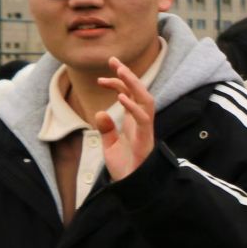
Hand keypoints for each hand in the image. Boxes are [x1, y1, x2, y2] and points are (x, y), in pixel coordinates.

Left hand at [93, 57, 155, 180]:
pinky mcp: (145, 139)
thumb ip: (106, 129)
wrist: (131, 187)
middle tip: (113, 60)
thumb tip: (100, 112)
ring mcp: (145, 130)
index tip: (102, 74)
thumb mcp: (110, 145)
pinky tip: (120, 96)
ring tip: (121, 71)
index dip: (118, 82)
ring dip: (134, 85)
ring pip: (146, 101)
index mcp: (134, 122)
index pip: (129, 95)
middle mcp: (142, 122)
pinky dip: (132, 106)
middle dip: (128, 75)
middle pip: (140, 92)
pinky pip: (142, 119)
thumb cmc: (124, 168)